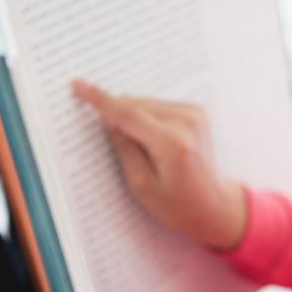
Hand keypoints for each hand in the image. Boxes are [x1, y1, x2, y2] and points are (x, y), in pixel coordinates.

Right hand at [73, 79, 247, 250]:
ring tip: (149, 153)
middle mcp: (187, 122)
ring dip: (134, 120)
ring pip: (145, 104)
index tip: (79, 86)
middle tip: (127, 150)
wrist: (213, 205)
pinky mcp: (196, 111)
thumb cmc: (177, 204)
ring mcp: (195, 114)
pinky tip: (156, 143)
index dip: (101, 101)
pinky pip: (158, 106)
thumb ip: (123, 149)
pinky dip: (148, 119)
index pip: (128, 114)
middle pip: (135, 106)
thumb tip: (108, 119)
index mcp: (173, 144)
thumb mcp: (141, 185)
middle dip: (119, 119)